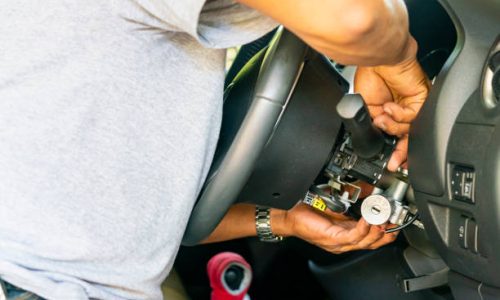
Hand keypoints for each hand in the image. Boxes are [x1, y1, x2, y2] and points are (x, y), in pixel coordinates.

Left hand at [273, 202, 396, 253]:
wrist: (290, 215)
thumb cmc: (310, 211)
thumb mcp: (338, 206)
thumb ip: (354, 204)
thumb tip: (370, 193)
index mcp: (348, 234)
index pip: (373, 238)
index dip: (387, 232)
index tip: (396, 221)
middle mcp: (345, 241)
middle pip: (373, 243)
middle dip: (387, 233)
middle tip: (394, 222)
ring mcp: (339, 242)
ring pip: (366, 242)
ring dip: (378, 231)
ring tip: (384, 220)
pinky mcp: (333, 238)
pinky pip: (354, 236)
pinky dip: (364, 228)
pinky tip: (369, 220)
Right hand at [354, 37, 429, 170]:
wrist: (377, 59)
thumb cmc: (371, 76)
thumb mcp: (366, 108)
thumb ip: (375, 125)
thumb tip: (378, 137)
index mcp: (390, 113)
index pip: (396, 137)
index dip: (394, 151)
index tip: (390, 163)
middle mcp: (404, 110)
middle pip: (409, 138)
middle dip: (401, 152)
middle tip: (394, 161)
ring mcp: (414, 106)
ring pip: (411, 129)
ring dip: (392, 126)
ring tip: (381, 116)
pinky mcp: (421, 99)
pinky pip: (413, 117)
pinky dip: (398, 114)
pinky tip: (389, 106)